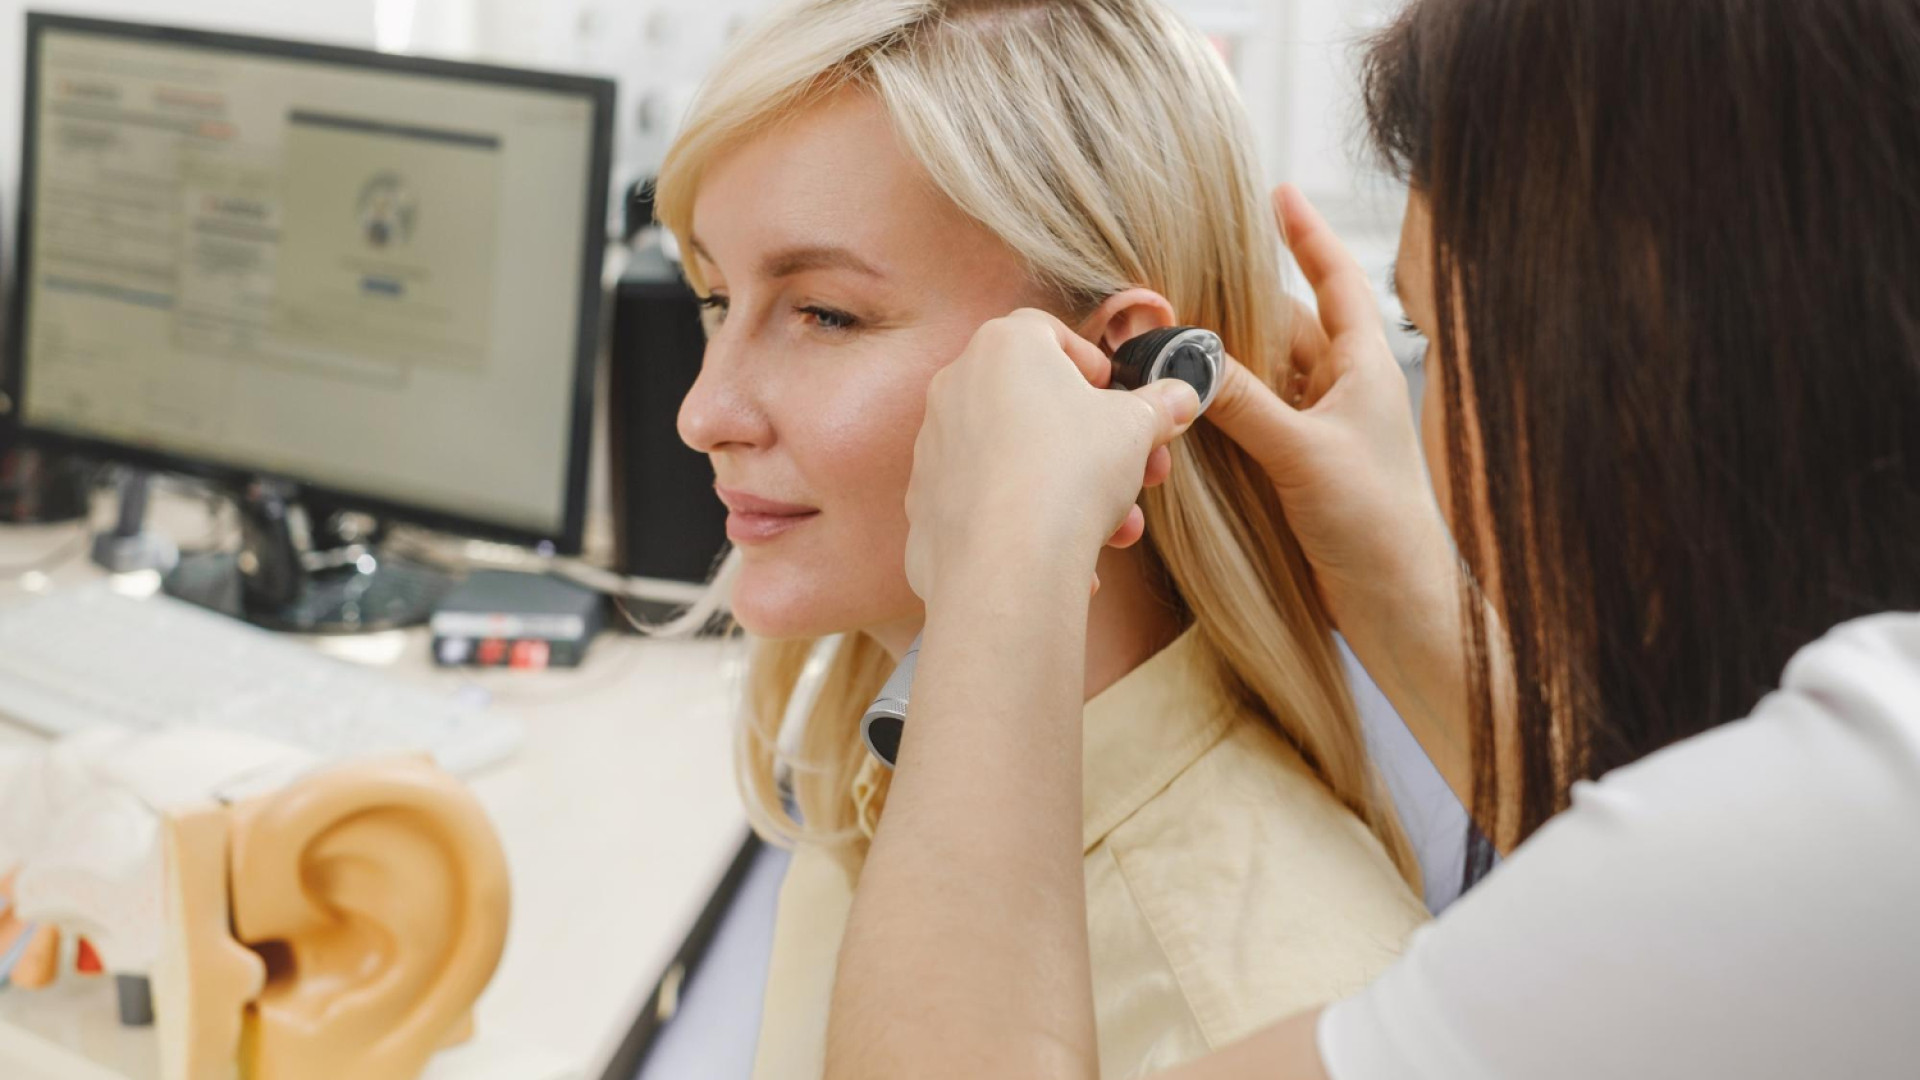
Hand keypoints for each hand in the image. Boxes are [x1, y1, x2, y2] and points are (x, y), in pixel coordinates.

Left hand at [904, 309, 1199, 602]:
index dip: (1093, 364)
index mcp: (1003, 347)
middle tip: (1142, 473)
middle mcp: (956, 385)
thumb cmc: (1070, 473)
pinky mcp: (926, 500)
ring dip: (1072, 487)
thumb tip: (1181, 397)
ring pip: (1017, 457)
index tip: (1120, 399)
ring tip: (1118, 527)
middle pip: (1038, 404)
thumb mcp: (1136, 429)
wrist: (1006, 563)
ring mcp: (935, 444)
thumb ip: (1159, 406)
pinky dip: (1028, 519)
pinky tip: (1070, 556)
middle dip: (1098, 443)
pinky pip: (990, 500)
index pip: (1050, 334)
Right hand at [1206, 185, 1456, 634]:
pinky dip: (1220, 409)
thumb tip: (1185, 357)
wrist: (1396, 607)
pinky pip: (1250, 422)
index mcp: (1364, 367)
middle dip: (1234, 305)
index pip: (1335, 282)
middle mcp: (1342, 391)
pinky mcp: (1296, 471)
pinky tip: (1182, 405)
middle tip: (1175, 282)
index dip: (1306, 237)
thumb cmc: (1374, 523)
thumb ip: (1244, 403)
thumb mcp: (1303, 454)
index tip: (1277, 194)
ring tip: (1163, 337)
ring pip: (1261, 376)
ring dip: (1220, 362)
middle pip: (1282, 327)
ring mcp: (1319, 432)